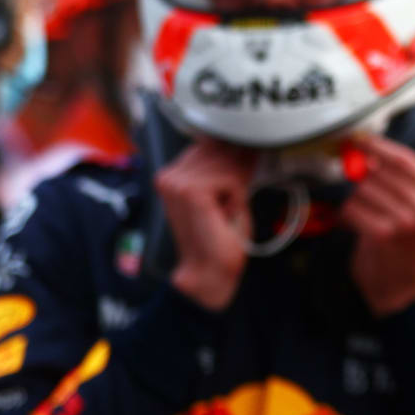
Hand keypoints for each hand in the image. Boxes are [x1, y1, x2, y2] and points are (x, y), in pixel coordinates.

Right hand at [156, 140, 257, 310]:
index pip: (212, 143)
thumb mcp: (227, 192)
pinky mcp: (190, 191)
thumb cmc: (220, 236)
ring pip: (229, 163)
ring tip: (224, 211)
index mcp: (173, 172)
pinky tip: (224, 215)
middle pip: (221, 149)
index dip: (234, 157)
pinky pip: (233, 179)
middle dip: (237, 173)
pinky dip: (238, 198)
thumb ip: (228, 166)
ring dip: (237, 189)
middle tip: (229, 204)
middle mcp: (169, 174)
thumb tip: (246, 143)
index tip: (242, 172)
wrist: (210, 271)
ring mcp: (176, 181)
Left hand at [339, 135, 414, 316]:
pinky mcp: (385, 234)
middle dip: (363, 178)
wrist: (403, 284)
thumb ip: (398, 180)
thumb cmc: (406, 243)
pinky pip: (353, 207)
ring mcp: (408, 221)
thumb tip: (366, 154)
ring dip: (356, 201)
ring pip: (364, 189)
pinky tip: (356, 225)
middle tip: (363, 194)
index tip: (360, 139)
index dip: (379, 146)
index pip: (406, 160)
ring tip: (365, 217)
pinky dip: (347, 215)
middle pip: (381, 172)